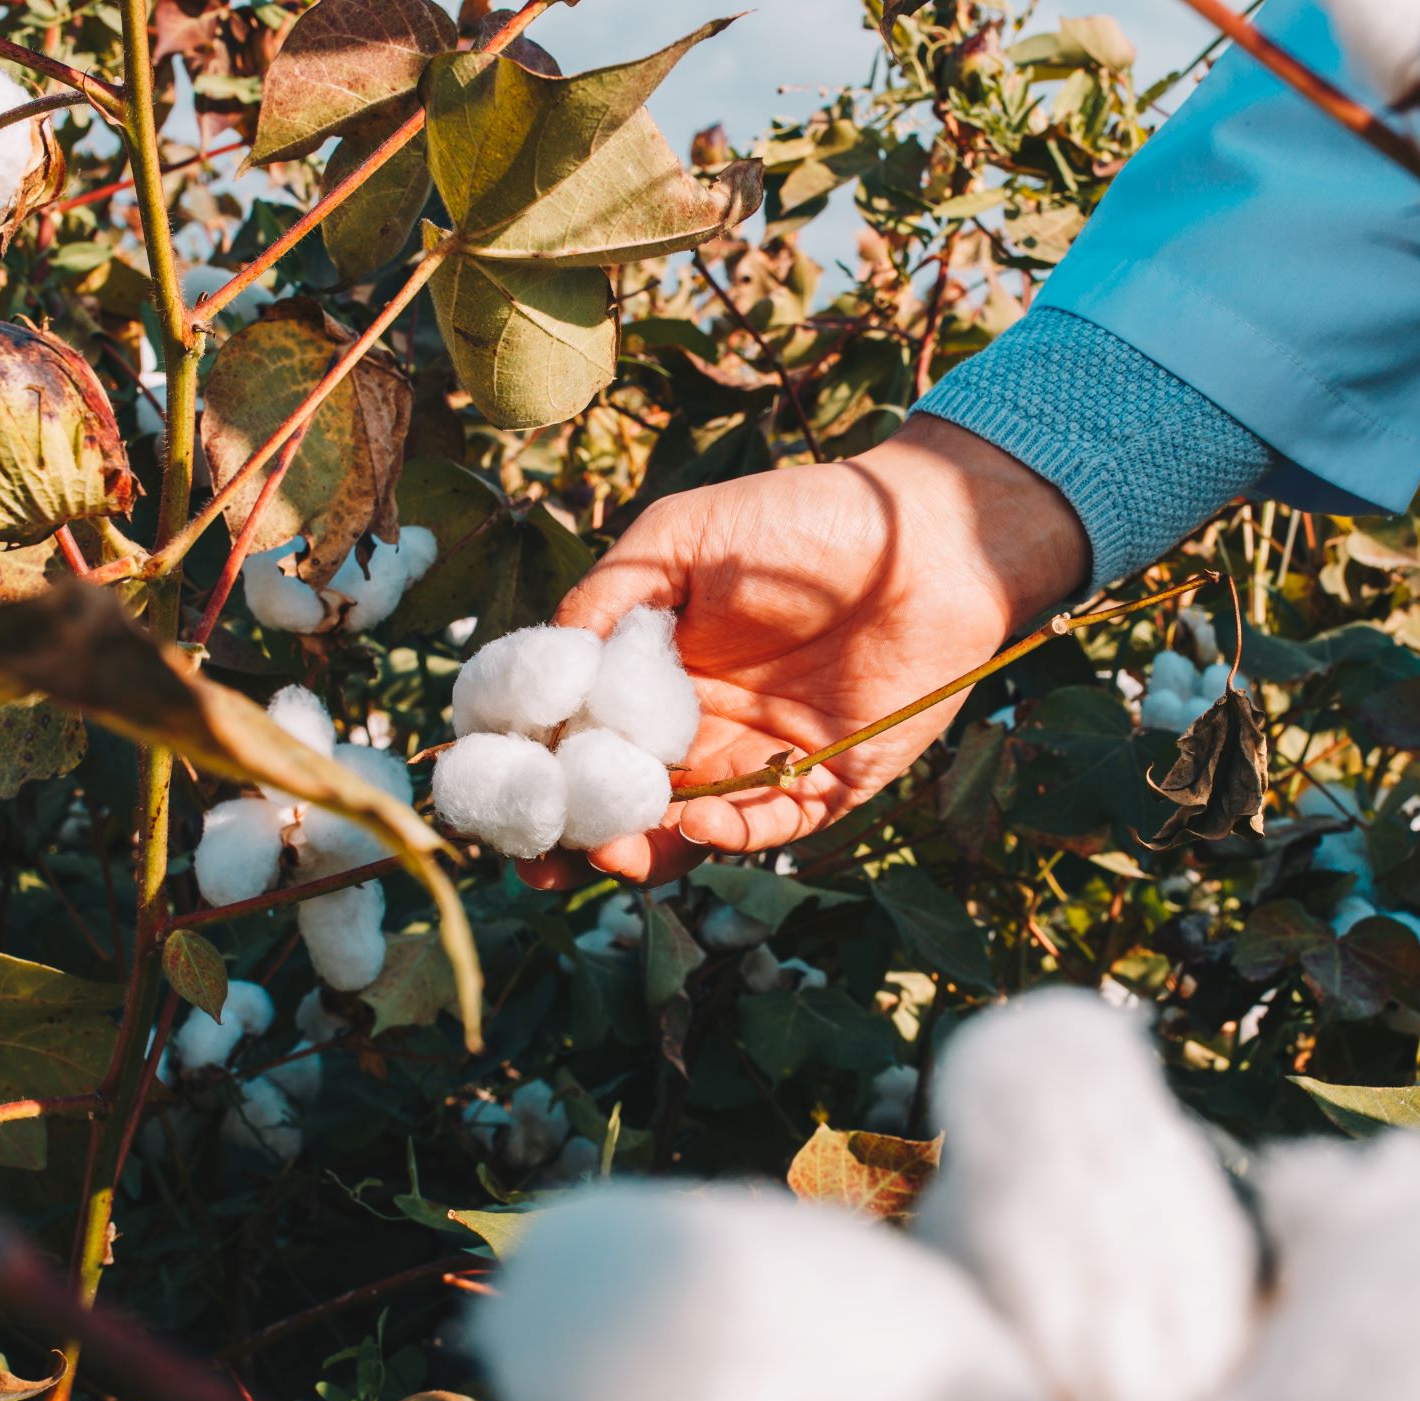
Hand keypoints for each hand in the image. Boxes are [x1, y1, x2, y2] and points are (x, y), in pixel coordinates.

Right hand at [519, 416, 1089, 888]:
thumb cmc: (803, 523)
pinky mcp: (826, 786)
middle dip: (575, 835)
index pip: (579, 736)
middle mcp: (699, 728)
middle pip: (620, 800)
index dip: (535, 769)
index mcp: (656, 674)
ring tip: (610, 853)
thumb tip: (544, 663)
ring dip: (643, 851)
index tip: (495, 790)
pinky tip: (696, 824)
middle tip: (538, 858)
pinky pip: (767, 829)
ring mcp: (760, 762)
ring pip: (684, 830)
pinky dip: (728, 836)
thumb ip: (610, 596)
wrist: (925, 540)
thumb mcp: (682, 541)